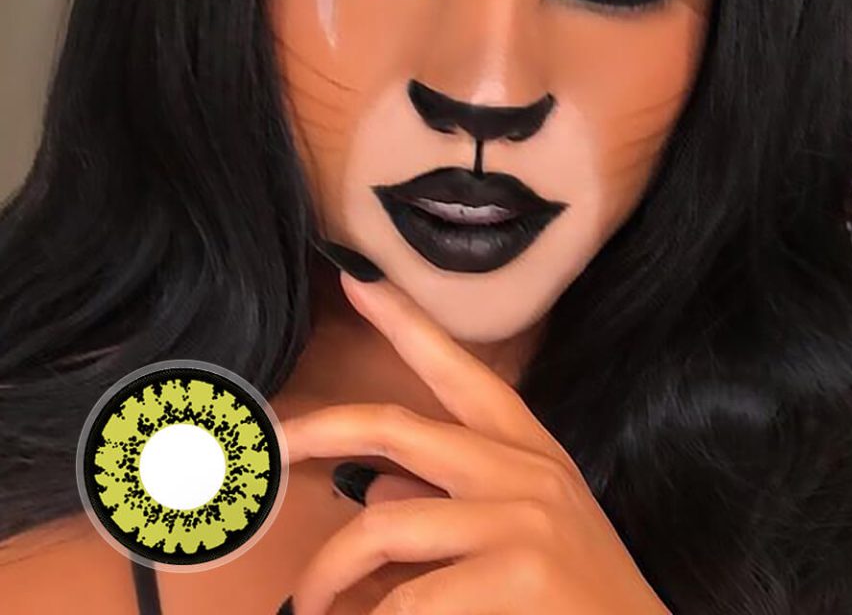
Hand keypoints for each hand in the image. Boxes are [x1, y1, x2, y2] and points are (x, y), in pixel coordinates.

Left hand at [281, 270, 671, 614]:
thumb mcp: (522, 529)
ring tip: (310, 604)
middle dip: (321, 428)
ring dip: (329, 570)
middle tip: (271, 444)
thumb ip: (448, 502)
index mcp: (526, 449)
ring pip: (382, 523)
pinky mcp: (517, 575)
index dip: (403, 320)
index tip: (356, 277)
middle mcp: (523, 470)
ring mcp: (521, 519)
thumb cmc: (574, 597)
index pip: (457, 369)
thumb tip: (370, 489)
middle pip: (396, 427)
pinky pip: (405, 599)